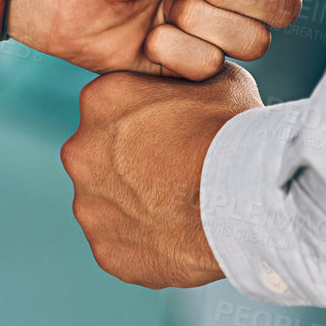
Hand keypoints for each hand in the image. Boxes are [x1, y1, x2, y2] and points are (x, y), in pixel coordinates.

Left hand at [62, 63, 260, 287]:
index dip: (145, 114)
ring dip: (135, 201)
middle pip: (102, 152)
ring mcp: (90, 206)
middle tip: (175, 166)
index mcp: (101, 99)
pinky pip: (122, 242)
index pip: (114, 101)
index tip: (171, 125)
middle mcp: (81, 151)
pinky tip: (177, 233)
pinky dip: (143, 240)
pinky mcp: (106, 251)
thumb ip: (182, 76)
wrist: (244, 197)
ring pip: (109, 200)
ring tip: (180, 205)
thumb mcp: (212, 76)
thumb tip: (188, 74)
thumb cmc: (231, 129)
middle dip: (132, 159)